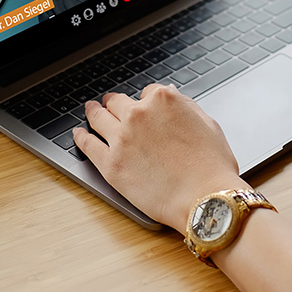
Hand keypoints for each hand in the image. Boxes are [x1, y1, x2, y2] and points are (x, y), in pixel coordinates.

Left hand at [74, 85, 248, 231]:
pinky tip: (79, 134)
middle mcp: (138, 114)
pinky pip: (88, 144)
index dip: (146, 101)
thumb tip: (172, 97)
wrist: (205, 198)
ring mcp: (121, 138)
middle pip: (118, 102)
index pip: (147, 93)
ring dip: (93, 112)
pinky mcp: (110, 164)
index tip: (144, 107)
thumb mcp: (208, 123)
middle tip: (109, 104)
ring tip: (90, 111)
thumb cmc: (212, 166)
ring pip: (98, 118)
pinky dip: (81, 137)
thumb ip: (185, 106)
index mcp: (163, 100)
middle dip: (114, 103)